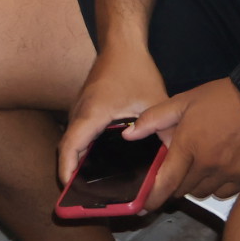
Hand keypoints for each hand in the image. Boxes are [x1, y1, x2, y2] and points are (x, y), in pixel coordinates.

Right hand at [60, 45, 167, 187]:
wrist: (121, 43)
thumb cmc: (134, 69)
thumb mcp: (154, 102)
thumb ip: (163, 133)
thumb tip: (173, 162)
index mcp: (92, 113)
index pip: (69, 145)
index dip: (66, 168)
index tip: (68, 187)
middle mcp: (80, 112)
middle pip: (68, 148)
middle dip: (72, 173)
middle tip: (84, 197)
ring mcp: (79, 109)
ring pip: (73, 141)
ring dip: (77, 162)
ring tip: (92, 186)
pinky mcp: (85, 109)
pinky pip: (79, 134)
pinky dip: (84, 150)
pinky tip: (101, 163)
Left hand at [130, 78, 239, 207]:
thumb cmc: (220, 98)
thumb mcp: (182, 101)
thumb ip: (153, 119)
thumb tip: (129, 135)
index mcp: (189, 145)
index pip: (167, 180)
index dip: (153, 197)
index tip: (144, 206)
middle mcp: (209, 164)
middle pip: (183, 189)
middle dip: (173, 184)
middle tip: (173, 171)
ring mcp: (230, 172)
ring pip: (203, 192)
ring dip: (194, 185)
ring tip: (194, 166)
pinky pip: (224, 192)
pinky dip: (215, 186)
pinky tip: (214, 170)